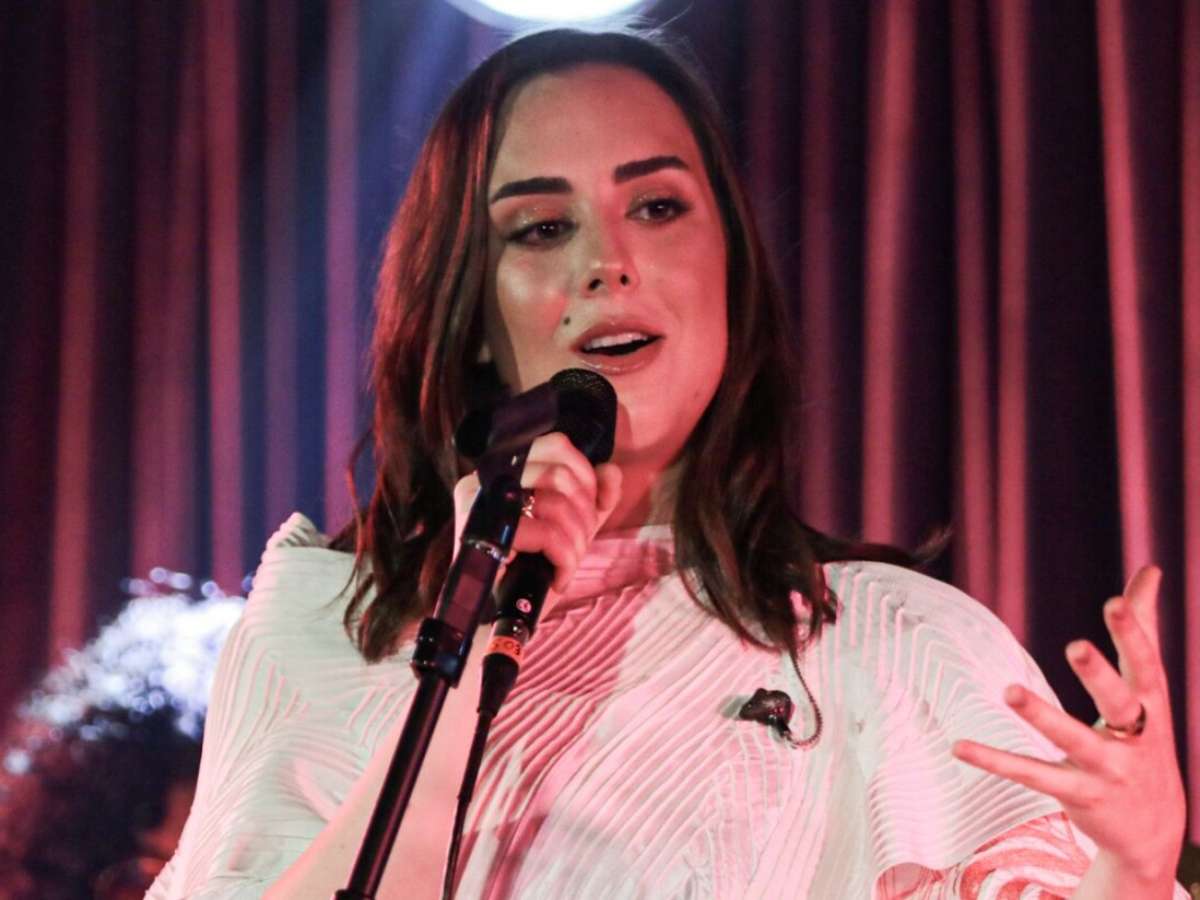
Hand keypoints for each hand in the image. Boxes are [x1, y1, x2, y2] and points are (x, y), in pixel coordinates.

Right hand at [453, 432, 622, 593]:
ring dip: (575, 542)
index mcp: (505, 469)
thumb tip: (611, 471)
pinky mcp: (485, 532)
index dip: (585, 476)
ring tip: (566, 564)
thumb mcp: (573, 527)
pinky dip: (564, 560)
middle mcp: (486, 478)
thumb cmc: (533, 568)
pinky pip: (546, 533)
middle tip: (578, 547)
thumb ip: (597, 497)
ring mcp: (480, 503)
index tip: (589, 510)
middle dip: (584, 516)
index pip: (556, 445)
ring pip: (555, 503)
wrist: (500, 616)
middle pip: (560, 474)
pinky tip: (558, 578)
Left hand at [952, 566, 1185, 883]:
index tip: (1115, 602)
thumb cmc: (1146, 737)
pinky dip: (995, 760)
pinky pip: (1032, 775)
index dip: (1133, 634)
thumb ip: (1145, 626)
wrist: (1155, 829)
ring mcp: (1107, 769)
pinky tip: (959, 746)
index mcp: (1152, 705)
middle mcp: (1135, 736)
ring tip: (1009, 690)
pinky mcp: (1077, 795)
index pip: (1146, 664)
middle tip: (1076, 646)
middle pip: (1119, 702)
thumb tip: (1151, 568)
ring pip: (1073, 741)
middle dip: (1100, 676)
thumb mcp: (1151, 686)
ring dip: (1042, 716)